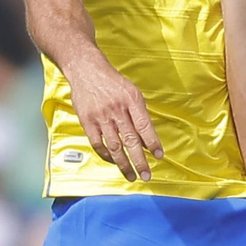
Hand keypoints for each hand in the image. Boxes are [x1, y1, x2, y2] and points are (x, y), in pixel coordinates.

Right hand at [68, 50, 162, 181]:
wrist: (85, 70)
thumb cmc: (112, 82)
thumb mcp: (132, 92)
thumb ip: (140, 114)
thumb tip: (148, 138)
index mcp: (132, 100)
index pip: (145, 126)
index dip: (153, 143)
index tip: (159, 156)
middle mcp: (117, 109)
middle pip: (131, 140)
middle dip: (140, 161)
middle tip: (147, 175)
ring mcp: (101, 116)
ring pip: (115, 146)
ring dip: (124, 164)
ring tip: (131, 175)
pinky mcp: (87, 121)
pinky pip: (98, 144)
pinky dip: (107, 155)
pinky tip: (114, 162)